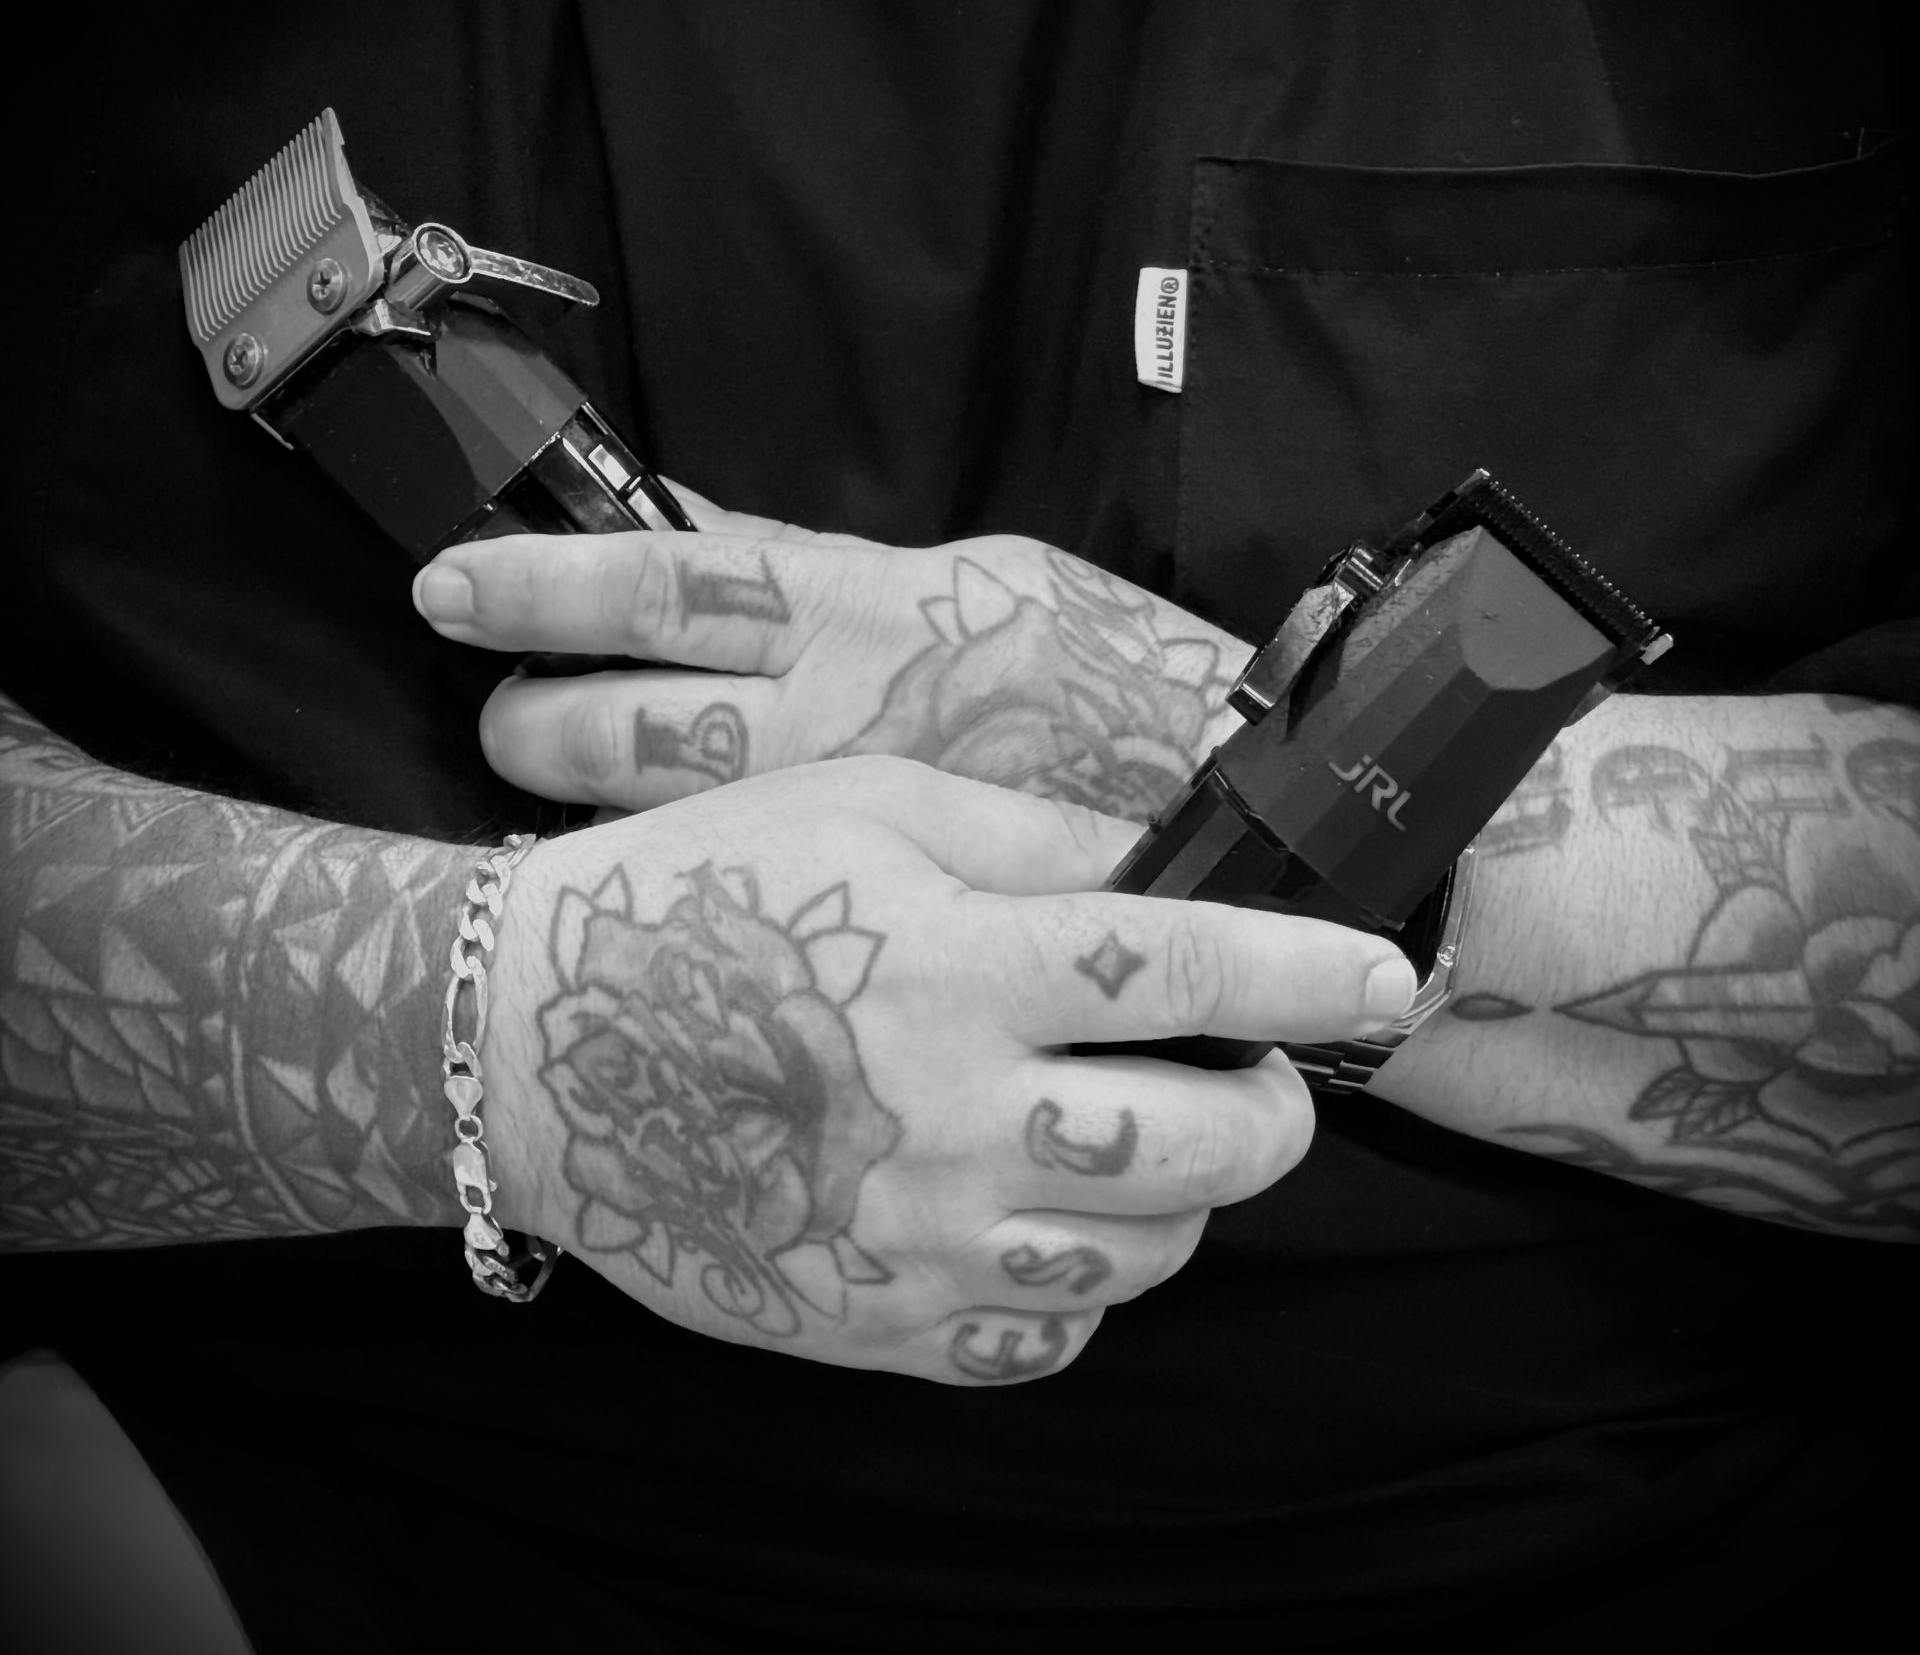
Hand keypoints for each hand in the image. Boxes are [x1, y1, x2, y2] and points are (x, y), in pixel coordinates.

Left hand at [411, 491, 1253, 818]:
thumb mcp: (982, 582)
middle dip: (536, 721)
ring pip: (660, 818)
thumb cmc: (1119, 679)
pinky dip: (677, 869)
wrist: (1248, 804)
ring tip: (552, 791)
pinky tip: (654, 878)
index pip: (670, 580)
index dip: (546, 582)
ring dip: (582, 803)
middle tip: (507, 720)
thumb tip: (690, 538)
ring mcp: (855, 827)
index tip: (452, 584)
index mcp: (874, 606)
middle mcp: (849, 717)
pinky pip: (740, 883)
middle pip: (628, 725)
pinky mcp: (882, 904)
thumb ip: (828, 576)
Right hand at [479, 757, 1415, 1381]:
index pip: (1182, 970)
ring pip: (1143, 1255)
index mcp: (955, 969)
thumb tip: (1170, 861)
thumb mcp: (861, 813)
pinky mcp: (874, 1326)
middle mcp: (953, 1121)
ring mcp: (916, 1243)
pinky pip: (1045, 1340)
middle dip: (1276, 1108)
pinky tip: (1044, 1210)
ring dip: (1187, 1192)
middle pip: (1204, 1146)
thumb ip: (1030, 832)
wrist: (527, 1047)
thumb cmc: (694, 900)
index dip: (1311, 970)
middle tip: (1256, 1069)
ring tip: (1143, 1130)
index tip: (1390, 976)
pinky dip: (1082, 1283)